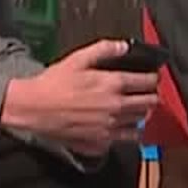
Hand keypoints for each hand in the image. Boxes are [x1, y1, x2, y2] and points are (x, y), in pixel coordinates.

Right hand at [0, 39, 160, 156]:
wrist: (34, 109)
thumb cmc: (53, 84)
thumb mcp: (77, 59)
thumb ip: (104, 50)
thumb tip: (124, 46)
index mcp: (113, 84)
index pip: (147, 82)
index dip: (153, 78)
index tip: (152, 78)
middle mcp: (116, 107)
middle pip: (149, 104)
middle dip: (151, 97)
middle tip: (147, 93)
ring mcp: (110, 126)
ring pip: (140, 122)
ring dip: (142, 115)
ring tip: (135, 109)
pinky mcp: (101, 141)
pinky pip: (126, 139)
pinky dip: (129, 133)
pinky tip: (122, 127)